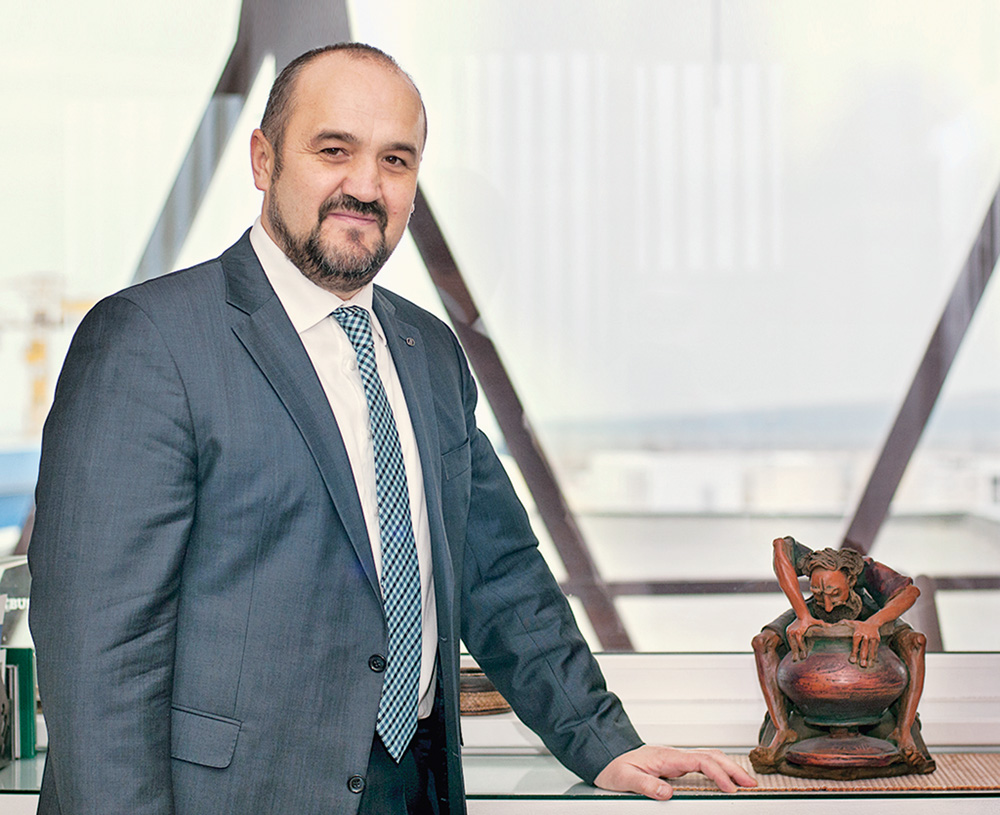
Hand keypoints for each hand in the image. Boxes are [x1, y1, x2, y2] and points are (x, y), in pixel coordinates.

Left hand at [594, 744, 756, 799]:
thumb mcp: (625, 778)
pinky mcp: (675, 764)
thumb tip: (667, 792)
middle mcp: (673, 755)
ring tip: (744, 781)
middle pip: (710, 756)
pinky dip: (718, 769)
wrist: (607, 756)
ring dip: (728, 768)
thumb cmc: (615, 766)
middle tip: (750, 783)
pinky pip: (702, 764)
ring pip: (708, 758)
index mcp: (665, 756)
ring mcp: (676, 759)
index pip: (699, 761)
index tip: (730, 788)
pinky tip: (725, 778)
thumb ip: (645, 784)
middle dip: (732, 769)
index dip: (718, 774)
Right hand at [786, 614, 821, 660]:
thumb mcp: (816, 622)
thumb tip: (831, 626)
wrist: (801, 613)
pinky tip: (793, 650)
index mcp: (799, 631)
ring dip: (793, 649)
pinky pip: (789, 640)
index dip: (802, 648)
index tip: (804, 654)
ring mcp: (789, 631)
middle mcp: (792, 631)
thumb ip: (823, 624)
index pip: (799, 642)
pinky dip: (791, 645)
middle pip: (793, 644)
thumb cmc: (810, 620)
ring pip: (790, 642)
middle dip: (795, 652)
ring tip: (794, 657)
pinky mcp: (787, 631)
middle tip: (796, 660)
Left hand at [846, 619, 880, 666]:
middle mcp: (866, 635)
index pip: (856, 643)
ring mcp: (872, 638)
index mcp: (858, 632)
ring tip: (867, 666)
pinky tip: (873, 662)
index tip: (852, 660)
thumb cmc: (859, 625)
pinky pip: (876, 649)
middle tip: (862, 665)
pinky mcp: (877, 641)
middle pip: (864, 647)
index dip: (854, 652)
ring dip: (870, 658)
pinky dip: (874, 656)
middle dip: (863, 657)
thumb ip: (842, 624)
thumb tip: (830, 626)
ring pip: (871, 649)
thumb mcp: (851, 623)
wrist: (873, 623)